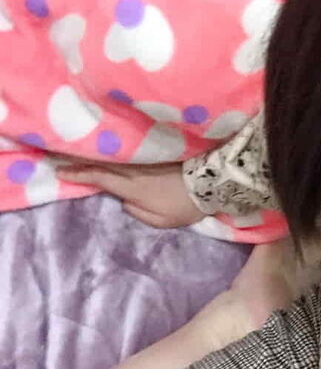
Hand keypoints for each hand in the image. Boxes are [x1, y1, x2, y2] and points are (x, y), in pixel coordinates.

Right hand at [54, 158, 204, 227]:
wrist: (211, 182)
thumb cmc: (185, 206)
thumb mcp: (161, 220)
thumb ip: (138, 213)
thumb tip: (124, 202)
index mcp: (133, 188)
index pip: (100, 179)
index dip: (79, 175)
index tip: (61, 173)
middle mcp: (134, 170)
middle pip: (102, 162)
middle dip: (79, 159)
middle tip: (60, 155)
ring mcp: (144, 159)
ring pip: (113, 154)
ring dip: (94, 152)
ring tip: (78, 149)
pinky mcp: (154, 153)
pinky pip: (128, 151)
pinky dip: (113, 150)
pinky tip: (106, 147)